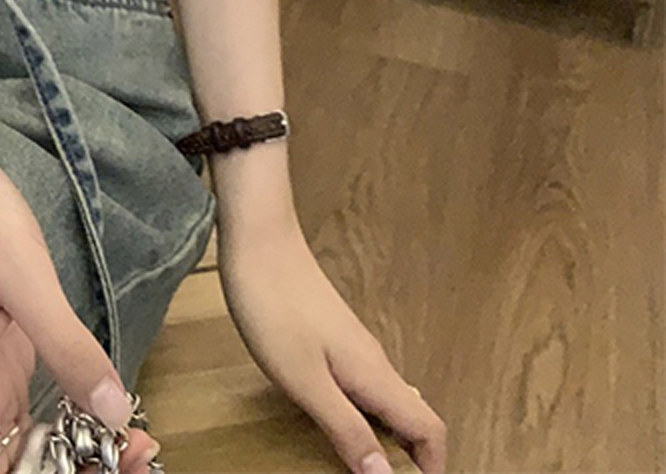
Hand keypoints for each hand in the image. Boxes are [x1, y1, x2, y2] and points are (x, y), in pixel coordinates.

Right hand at [0, 124, 160, 472]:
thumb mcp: (24, 275)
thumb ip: (66, 345)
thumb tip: (114, 412)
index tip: (101, 472)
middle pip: (14, 464)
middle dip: (74, 469)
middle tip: (137, 454)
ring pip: (27, 439)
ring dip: (77, 449)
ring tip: (138, 442)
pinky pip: (33, 402)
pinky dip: (69, 414)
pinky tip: (108, 408)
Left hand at [217, 218, 446, 473]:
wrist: (257, 240)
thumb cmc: (275, 308)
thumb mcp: (306, 380)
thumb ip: (347, 429)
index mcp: (375, 375)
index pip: (429, 428)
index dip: (433, 466)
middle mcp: (373, 361)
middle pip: (412, 417)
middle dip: (410, 456)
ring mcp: (352, 344)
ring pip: (386, 399)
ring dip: (384, 435)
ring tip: (359, 461)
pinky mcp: (331, 334)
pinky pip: (361, 383)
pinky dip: (361, 411)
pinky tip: (333, 415)